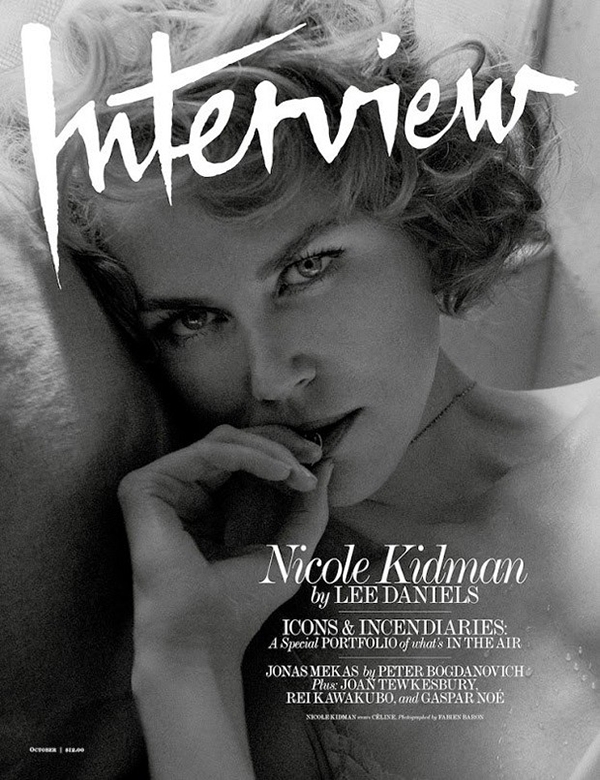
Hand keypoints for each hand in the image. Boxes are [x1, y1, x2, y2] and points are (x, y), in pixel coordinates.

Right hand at [118, 425, 332, 670]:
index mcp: (207, 504)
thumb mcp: (291, 551)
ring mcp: (161, 488)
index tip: (319, 463)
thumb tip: (328, 466)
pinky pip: (206, 453)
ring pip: (222, 440)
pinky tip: (279, 473)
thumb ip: (310, 510)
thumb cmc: (241, 606)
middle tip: (313, 454)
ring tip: (298, 474)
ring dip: (270, 452)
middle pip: (233, 439)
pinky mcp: (145, 488)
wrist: (203, 642)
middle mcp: (182, 491)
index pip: (243, 458)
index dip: (282, 453)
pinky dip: (249, 456)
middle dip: (279, 443)